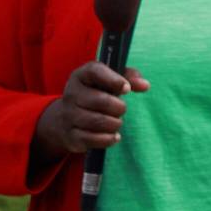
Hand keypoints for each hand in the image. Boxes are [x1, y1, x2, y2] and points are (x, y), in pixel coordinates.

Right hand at [32, 62, 149, 161]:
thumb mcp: (110, 79)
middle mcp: (71, 94)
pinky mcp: (70, 136)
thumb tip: (145, 85)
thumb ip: (129, 77)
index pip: (95, 71)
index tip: (127, 89)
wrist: (65, 117)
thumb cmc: (95, 93)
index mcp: (81, 75)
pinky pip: (92, 139)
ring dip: (115, 123)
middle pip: (100, 101)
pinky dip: (108, 139)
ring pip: (97, 121)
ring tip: (117, 122)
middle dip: (118, 107)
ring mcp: (68, 115)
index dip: (114, 80)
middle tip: (122, 109)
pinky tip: (114, 136)